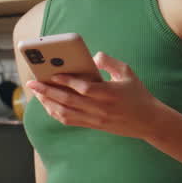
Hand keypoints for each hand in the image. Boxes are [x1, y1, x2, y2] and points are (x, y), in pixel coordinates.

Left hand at [26, 52, 166, 141]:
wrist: (148, 121)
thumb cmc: (138, 94)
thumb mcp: (127, 72)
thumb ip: (109, 62)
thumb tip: (92, 57)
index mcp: (110, 93)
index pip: (84, 88)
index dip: (67, 81)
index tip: (53, 74)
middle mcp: (100, 108)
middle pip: (68, 101)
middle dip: (48, 91)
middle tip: (33, 83)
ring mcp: (95, 119)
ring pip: (65, 113)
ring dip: (48, 103)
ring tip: (37, 93)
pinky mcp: (93, 125)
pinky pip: (69, 120)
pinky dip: (56, 113)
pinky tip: (48, 105)